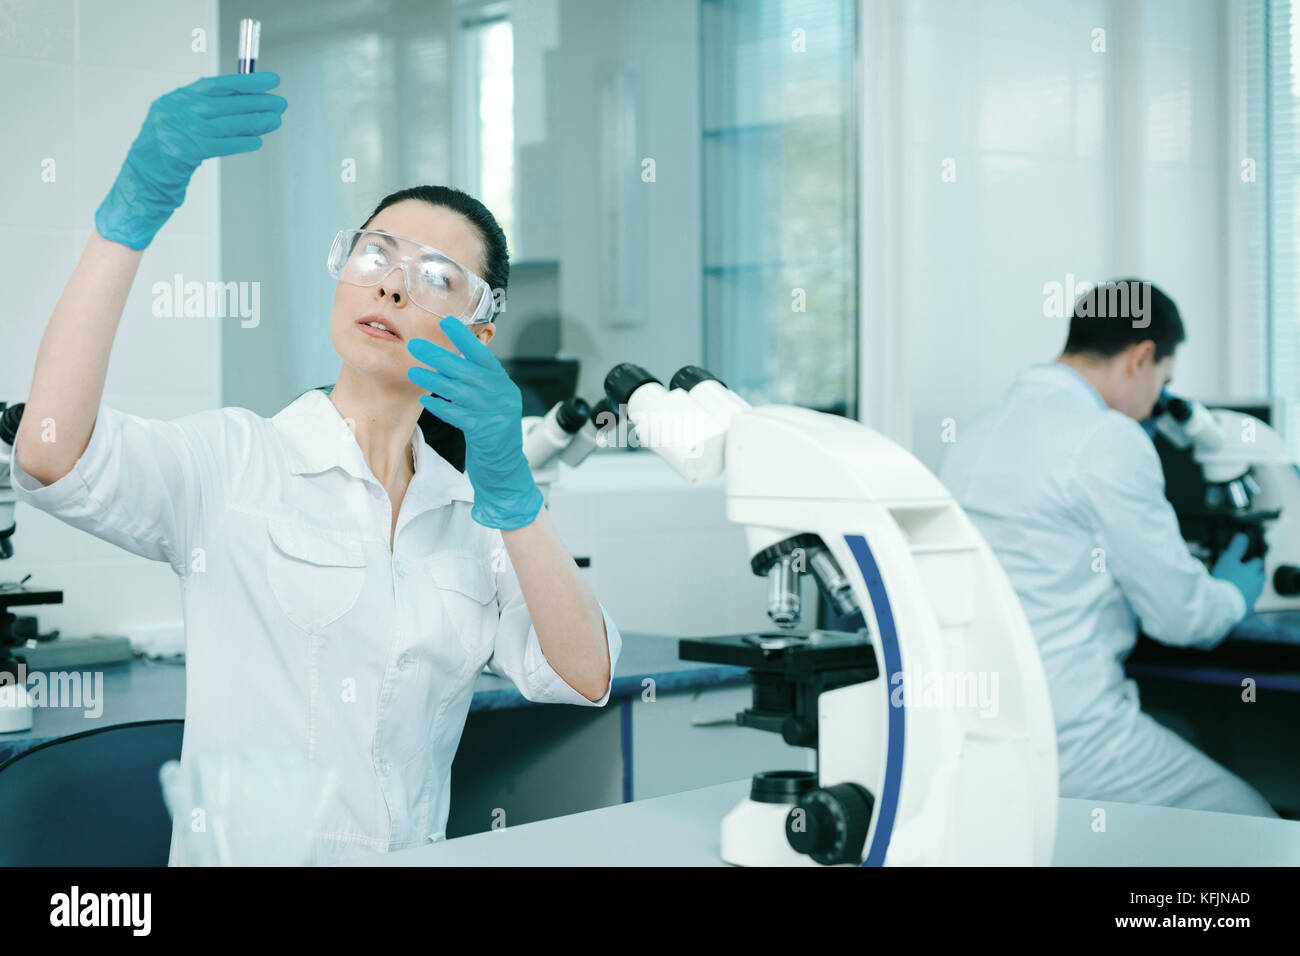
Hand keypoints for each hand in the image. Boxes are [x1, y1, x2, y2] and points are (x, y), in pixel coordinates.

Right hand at [95, 73, 286, 249]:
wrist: (144, 175)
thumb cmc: (168, 147)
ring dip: (255, 122)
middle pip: (226, 103)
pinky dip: (240, 143)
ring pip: (226, 124)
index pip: (219, 84)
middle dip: (257, 102)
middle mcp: (178, 110)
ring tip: (276, 120)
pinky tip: (257, 141)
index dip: (247, 82)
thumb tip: (249, 103)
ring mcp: (181, 131)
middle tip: (281, 103)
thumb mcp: (182, 118)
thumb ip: (209, 109)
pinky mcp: (186, 152)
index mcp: (178, 98)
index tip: (270, 81)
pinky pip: (220, 146)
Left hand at [406, 317, 543, 529]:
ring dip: (434, 379)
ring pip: (460, 390)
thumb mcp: (490, 404)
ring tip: (414, 371)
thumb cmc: (493, 436)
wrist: (506, 471)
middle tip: (416, 346)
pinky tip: (428, 400)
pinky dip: (442, 406)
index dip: (464, 338)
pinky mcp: (486, 432)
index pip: (483, 355)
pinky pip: (459, 414)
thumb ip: (476, 385)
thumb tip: (448, 363)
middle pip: (467, 370)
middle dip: (439, 356)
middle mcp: (503, 395)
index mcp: (503, 384)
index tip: (446, 321)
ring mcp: (497, 413)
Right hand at [1211, 532, 1264, 612]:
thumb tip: (1242, 535)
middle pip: (1260, 576)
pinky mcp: (1248, 607)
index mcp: (1252, 570)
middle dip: (1256, 574)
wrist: (1223, 602)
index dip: (1252, 561)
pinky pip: (1249, 602)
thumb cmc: (1225, 579)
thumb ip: (1236, 547)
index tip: (1249, 561)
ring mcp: (1253, 595)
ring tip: (1241, 586)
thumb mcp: (1228, 559)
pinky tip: (1236, 598)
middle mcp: (1256, 582)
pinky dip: (1244, 599)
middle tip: (1247, 573)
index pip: (1257, 562)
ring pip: (1256, 588)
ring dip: (1251, 586)